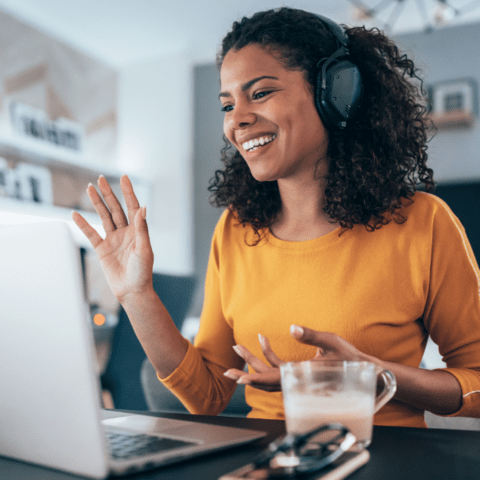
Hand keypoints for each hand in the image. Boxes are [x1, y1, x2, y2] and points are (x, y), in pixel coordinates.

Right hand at [71, 175, 153, 302]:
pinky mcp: (103, 249)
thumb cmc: (142, 272)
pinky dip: (83, 224)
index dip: (128, 192)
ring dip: (97, 203)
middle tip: (101, 179)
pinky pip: (91, 234)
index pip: (132, 207)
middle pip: (115, 208)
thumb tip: (143, 208)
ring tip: (89, 188)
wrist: (132, 291)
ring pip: (103, 217)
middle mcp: (125, 233)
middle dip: (108, 194)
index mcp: (137, 231)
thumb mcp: (144, 249)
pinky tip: (75, 214)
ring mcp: (113, 240)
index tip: (124, 177)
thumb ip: (142, 228)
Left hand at [223, 326, 368, 391]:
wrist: (362, 370)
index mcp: (302, 375)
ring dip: (253, 361)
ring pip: (269, 373)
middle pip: (265, 379)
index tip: (239, 380)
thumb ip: (311, 335)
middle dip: (245, 373)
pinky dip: (268, 355)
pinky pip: (278, 367)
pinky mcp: (298, 372)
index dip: (256, 380)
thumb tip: (292, 328)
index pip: (274, 380)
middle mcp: (296, 379)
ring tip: (239, 347)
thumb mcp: (331, 342)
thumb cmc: (348, 357)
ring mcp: (295, 377)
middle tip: (227, 370)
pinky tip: (263, 340)